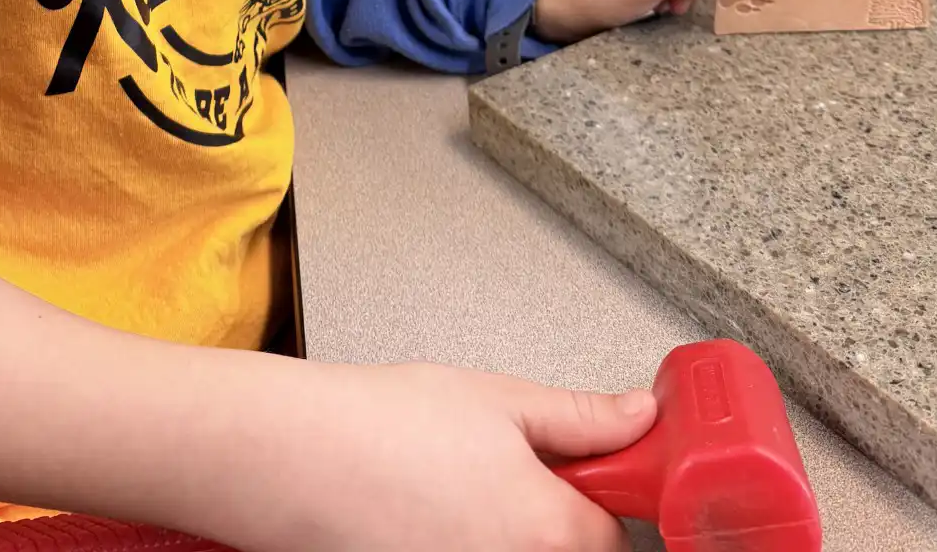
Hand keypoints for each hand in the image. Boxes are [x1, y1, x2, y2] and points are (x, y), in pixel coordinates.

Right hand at [214, 357, 655, 551]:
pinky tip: (427, 514)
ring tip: (457, 493)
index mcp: (550, 530)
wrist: (295, 458)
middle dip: (549, 522)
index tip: (582, 475)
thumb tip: (640, 419)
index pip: (615, 539)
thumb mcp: (498, 399)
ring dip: (503, 535)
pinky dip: (460, 542)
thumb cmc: (383, 425)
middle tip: (506, 478)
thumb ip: (581, 418)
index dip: (599, 499)